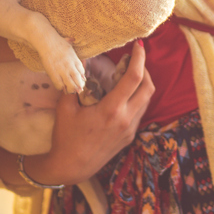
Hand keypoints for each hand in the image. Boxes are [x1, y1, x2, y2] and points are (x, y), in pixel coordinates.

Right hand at [3, 40, 154, 188]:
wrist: (71, 167)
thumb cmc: (65, 137)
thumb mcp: (65, 108)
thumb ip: (75, 83)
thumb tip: (80, 61)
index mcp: (111, 110)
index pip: (134, 78)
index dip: (139, 58)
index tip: (139, 45)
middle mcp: (126, 119)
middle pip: (148, 87)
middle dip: (145, 69)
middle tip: (134, 59)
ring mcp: (130, 129)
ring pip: (146, 100)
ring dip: (142, 84)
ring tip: (129, 74)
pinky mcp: (129, 136)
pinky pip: (140, 111)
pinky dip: (137, 98)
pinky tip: (124, 94)